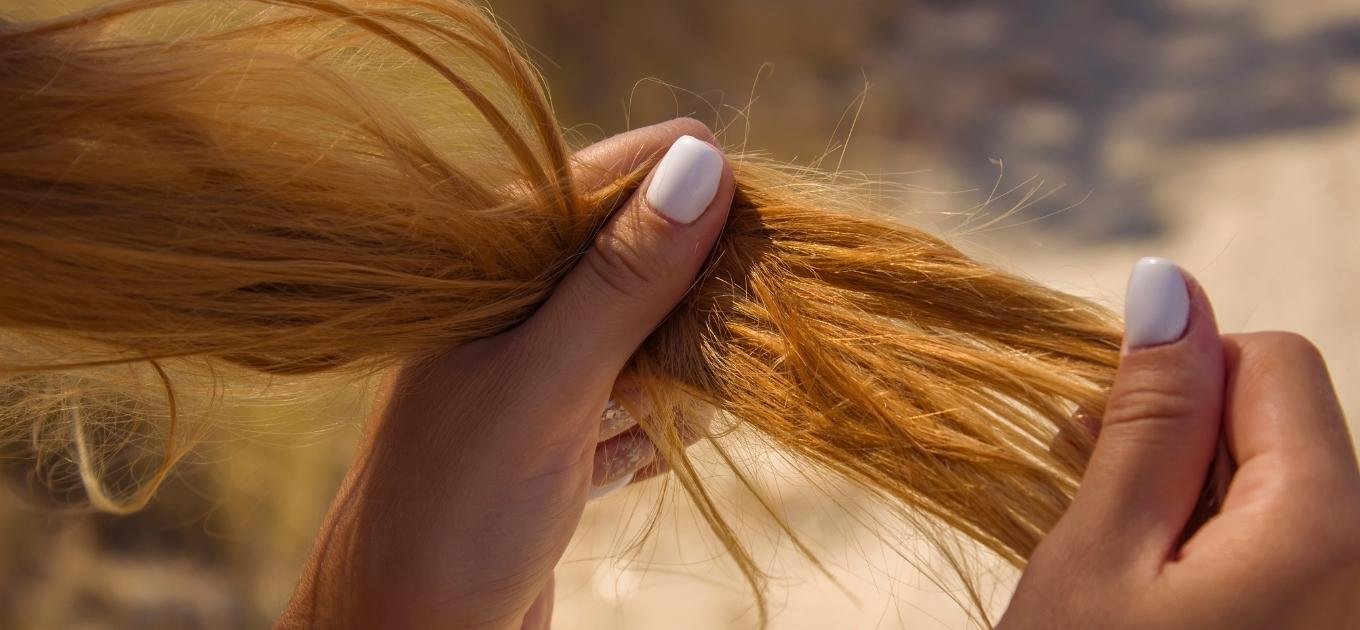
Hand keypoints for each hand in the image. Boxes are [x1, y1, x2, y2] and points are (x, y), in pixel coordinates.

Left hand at [277, 118, 733, 628]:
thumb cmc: (455, 511)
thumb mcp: (547, 384)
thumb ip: (622, 279)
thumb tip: (702, 161)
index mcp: (485, 268)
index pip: (601, 181)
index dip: (683, 187)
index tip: (760, 215)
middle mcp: (509, 310)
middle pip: (635, 257)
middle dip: (690, 294)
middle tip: (722, 334)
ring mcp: (534, 373)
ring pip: (644, 333)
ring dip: (679, 370)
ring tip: (666, 413)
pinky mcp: (556, 435)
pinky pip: (635, 401)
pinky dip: (655, 426)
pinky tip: (644, 454)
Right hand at [1000, 258, 1359, 628]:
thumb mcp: (1099, 553)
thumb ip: (1150, 420)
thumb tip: (1170, 285)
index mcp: (1325, 527)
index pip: (1273, 359)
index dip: (1177, 384)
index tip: (1105, 454)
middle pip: (1282, 422)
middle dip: (1183, 445)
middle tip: (1101, 519)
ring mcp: (1349, 598)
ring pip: (1278, 482)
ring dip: (1194, 499)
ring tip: (1126, 570)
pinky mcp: (1324, 620)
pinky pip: (1285, 543)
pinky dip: (1219, 548)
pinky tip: (1166, 599)